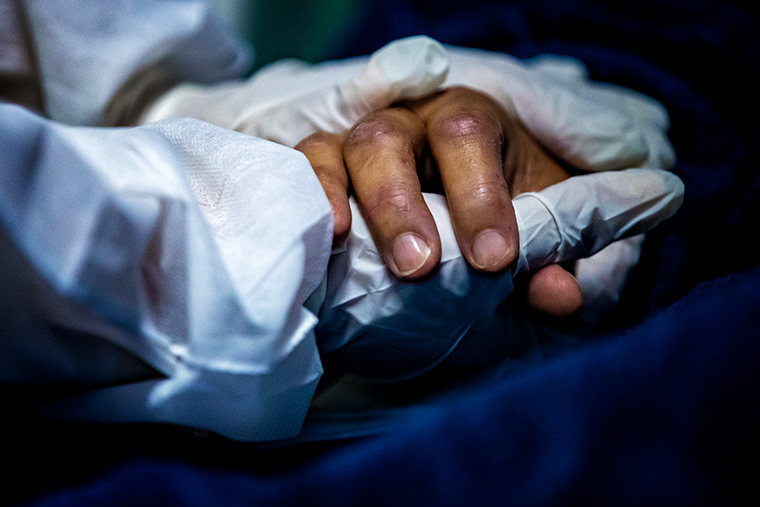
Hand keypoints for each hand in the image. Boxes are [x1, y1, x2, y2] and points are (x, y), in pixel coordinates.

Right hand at [297, 86, 583, 317]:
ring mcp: (357, 145)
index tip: (493, 260)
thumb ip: (549, 265)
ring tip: (347, 245)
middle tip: (417, 266)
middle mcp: (407, 123)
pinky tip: (318, 242)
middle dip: (400, 203)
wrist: (457, 223)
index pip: (468, 137)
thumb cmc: (497, 224)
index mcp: (469, 124)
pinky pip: (300, 171)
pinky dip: (307, 200)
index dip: (478, 195)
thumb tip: (561, 297)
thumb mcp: (534, 241)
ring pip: (336, 150)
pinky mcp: (325, 173)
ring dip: (338, 197)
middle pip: (388, 139)